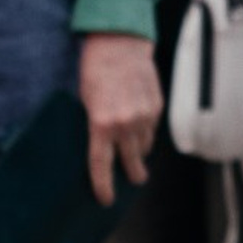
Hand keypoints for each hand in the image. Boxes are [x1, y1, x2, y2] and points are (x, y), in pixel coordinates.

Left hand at [76, 33, 161, 206]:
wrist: (120, 43)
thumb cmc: (95, 70)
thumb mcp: (85, 100)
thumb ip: (94, 125)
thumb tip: (101, 146)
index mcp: (101, 123)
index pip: (101, 164)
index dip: (103, 185)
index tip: (106, 199)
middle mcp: (126, 123)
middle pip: (131, 161)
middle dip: (133, 174)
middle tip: (134, 180)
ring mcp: (145, 116)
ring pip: (145, 146)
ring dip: (140, 151)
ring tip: (136, 153)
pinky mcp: (157, 106)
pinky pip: (152, 129)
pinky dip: (146, 132)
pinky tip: (140, 127)